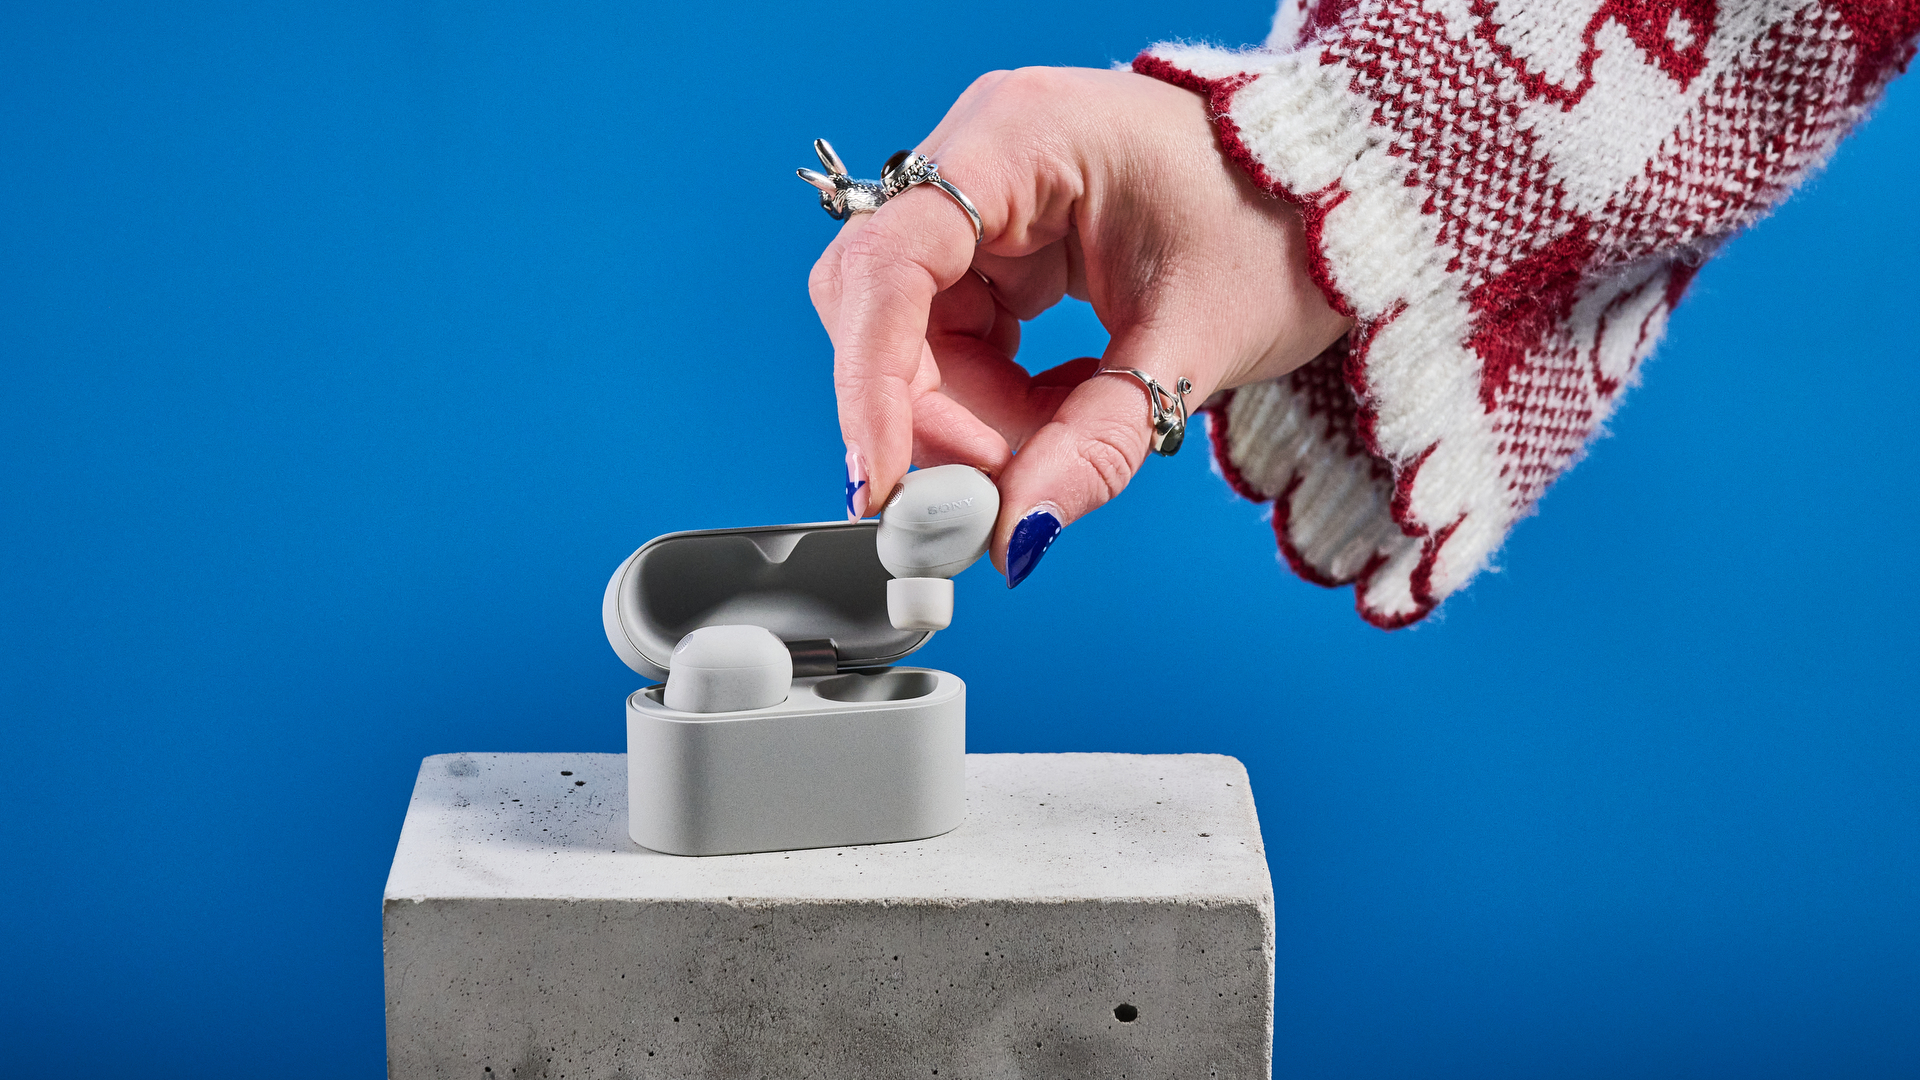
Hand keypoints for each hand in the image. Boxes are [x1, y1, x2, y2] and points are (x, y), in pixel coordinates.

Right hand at [808, 67, 1350, 584]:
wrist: (1346, 203)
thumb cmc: (1288, 229)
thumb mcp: (1195, 344)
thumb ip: (1099, 439)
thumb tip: (1015, 538)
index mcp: (1020, 136)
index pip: (889, 263)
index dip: (869, 382)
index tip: (883, 483)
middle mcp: (983, 156)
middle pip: (885, 309)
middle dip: (929, 418)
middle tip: (984, 506)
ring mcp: (989, 202)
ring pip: (914, 338)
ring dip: (967, 421)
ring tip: (1057, 449)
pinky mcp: (1003, 247)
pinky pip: (958, 341)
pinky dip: (995, 402)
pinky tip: (1061, 413)